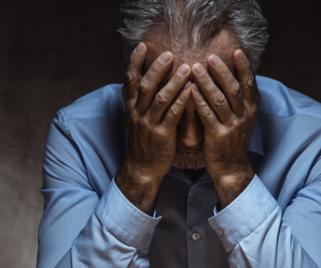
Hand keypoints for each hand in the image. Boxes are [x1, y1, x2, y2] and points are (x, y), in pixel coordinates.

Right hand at [116, 43, 192, 213]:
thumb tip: (135, 78)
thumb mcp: (134, 119)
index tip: (141, 45)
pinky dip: (181, 101)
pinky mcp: (161, 135)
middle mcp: (137, 114)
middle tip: (169, 53)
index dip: (135, 62)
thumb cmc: (144, 141)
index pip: (130, 80)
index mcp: (130, 107)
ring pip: (160, 99)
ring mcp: (148, 124)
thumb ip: (137, 100)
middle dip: (157, 68)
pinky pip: (172, 115)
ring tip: (186, 68)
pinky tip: (191, 91)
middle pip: (145, 86)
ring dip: (173, 82)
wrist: (143, 168)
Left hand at [190, 49, 258, 207]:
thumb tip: (239, 74)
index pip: (249, 84)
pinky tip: (190, 90)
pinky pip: (208, 115)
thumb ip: (240, 98)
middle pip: (234, 89)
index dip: (244, 67)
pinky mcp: (218, 136)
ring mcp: (231, 126)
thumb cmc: (232, 139)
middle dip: (222, 71)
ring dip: (207, 82)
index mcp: (250, 109)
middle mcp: (244, 116)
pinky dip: (199, 101)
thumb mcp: (243, 118)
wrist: (231, 168)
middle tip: (211, 56)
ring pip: (220, 100)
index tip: (237, 51)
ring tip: (196, 67)